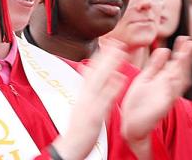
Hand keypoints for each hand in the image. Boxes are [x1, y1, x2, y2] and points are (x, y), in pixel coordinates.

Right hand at [51, 41, 127, 159]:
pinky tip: (121, 79)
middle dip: (107, 57)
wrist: (69, 150)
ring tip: (122, 52)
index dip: (100, 57)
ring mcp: (89, 106)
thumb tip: (89, 81)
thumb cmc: (79, 129)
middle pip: (96, 73)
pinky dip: (112, 89)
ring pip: (100, 82)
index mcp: (82, 96)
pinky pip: (104, 101)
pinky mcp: (94, 117)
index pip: (91, 72)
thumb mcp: (81, 107)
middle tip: (119, 42)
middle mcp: (84, 98)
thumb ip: (87, 93)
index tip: (110, 43)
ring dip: (110, 66)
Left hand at [120, 38, 191, 144]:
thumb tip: (164, 49)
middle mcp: (168, 85)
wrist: (131, 124)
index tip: (184, 38)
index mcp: (164, 77)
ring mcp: (167, 96)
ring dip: (182, 68)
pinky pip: (170, 95)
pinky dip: (173, 86)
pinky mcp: (163, 106)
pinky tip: (174, 76)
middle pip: (181, 68)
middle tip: (191, 42)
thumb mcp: (145, 78)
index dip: (180, 49)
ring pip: (178, 80)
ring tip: (184, 55)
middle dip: (186, 56)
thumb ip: (155, 65)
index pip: (175, 61)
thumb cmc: (138, 102)